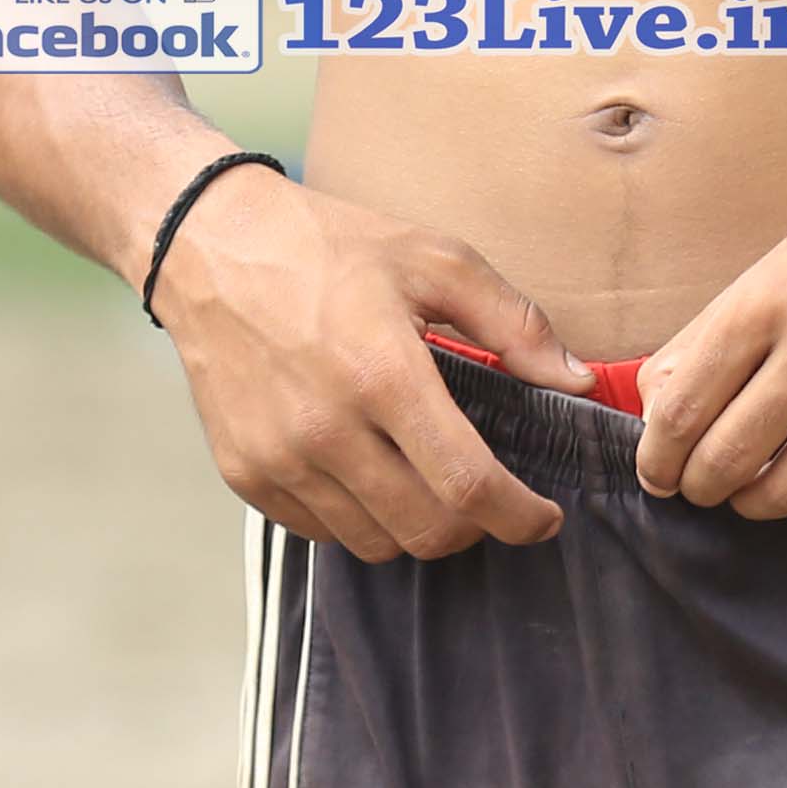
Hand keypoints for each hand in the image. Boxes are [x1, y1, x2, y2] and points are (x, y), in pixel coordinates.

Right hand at [153, 167, 590, 560]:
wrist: (209, 245)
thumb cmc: (330, 246)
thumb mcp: (435, 260)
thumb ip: (514, 325)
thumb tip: (576, 382)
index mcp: (383, 374)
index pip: (468, 486)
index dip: (520, 518)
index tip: (542, 519)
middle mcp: (325, 429)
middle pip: (426, 531)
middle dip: (475, 528)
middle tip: (488, 498)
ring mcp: (278, 458)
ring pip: (374, 542)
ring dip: (416, 526)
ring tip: (425, 479)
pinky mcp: (243, 472)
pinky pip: (321, 532)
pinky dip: (358, 518)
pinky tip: (369, 472)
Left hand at [631, 173, 786, 518]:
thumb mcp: (761, 277)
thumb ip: (701, 344)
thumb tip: (656, 414)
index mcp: (766, 306)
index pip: (685, 411)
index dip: (658, 457)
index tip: (656, 472)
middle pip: (728, 458)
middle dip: (698, 487)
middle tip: (697, 487)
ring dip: (753, 501)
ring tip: (747, 488)